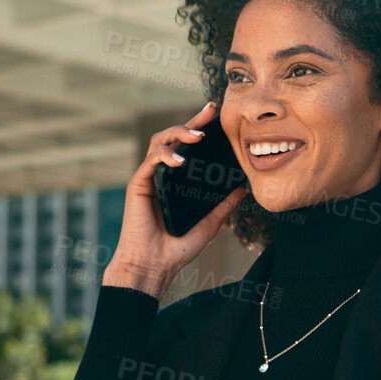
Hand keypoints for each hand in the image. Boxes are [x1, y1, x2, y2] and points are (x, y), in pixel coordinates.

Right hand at [101, 101, 247, 299]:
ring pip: (158, 142)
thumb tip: (243, 189)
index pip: (186, 147)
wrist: (154, 267)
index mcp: (175, 182)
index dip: (198, 129)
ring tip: (198, 137)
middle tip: (208, 111)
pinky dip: (165, 156)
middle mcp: (160, 176)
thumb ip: (223, 207)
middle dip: (190, 122)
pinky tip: (181, 160)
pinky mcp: (137, 185)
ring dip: (178, 134)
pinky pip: (150, 161)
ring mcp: (148, 178)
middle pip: (172, 137)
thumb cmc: (176, 250)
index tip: (214, 115)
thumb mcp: (209, 225)